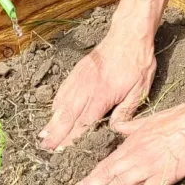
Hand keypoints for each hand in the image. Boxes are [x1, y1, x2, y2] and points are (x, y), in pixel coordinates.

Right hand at [40, 30, 156, 150]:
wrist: (129, 34)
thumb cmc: (137, 62)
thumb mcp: (140, 89)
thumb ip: (126, 110)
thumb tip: (115, 129)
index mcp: (102, 95)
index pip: (84, 122)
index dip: (72, 138)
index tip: (62, 149)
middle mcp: (86, 88)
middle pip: (67, 115)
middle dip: (56, 133)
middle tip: (46, 147)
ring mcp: (79, 79)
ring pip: (62, 104)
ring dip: (52, 121)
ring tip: (43, 135)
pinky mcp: (77, 72)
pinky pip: (63, 91)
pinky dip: (56, 104)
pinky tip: (53, 113)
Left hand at [64, 58, 184, 184]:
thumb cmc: (177, 118)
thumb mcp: (148, 120)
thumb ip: (131, 127)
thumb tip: (116, 127)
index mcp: (131, 143)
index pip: (105, 163)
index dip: (90, 177)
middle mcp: (135, 156)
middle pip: (106, 175)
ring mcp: (149, 167)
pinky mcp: (165, 176)